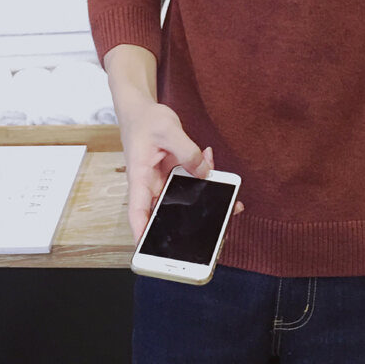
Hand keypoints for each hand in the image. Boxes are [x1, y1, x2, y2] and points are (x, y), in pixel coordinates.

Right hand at [115, 89, 242, 243]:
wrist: (142, 110)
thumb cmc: (145, 121)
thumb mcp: (168, 130)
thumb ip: (188, 151)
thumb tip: (204, 171)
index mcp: (141, 178)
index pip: (138, 212)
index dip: (142, 234)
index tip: (148, 253)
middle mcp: (151, 184)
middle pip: (166, 212)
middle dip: (189, 222)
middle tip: (216, 228)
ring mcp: (163, 181)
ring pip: (184, 198)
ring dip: (204, 195)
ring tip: (227, 193)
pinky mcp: (174, 173)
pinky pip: (191, 181)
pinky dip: (204, 174)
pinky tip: (211, 161)